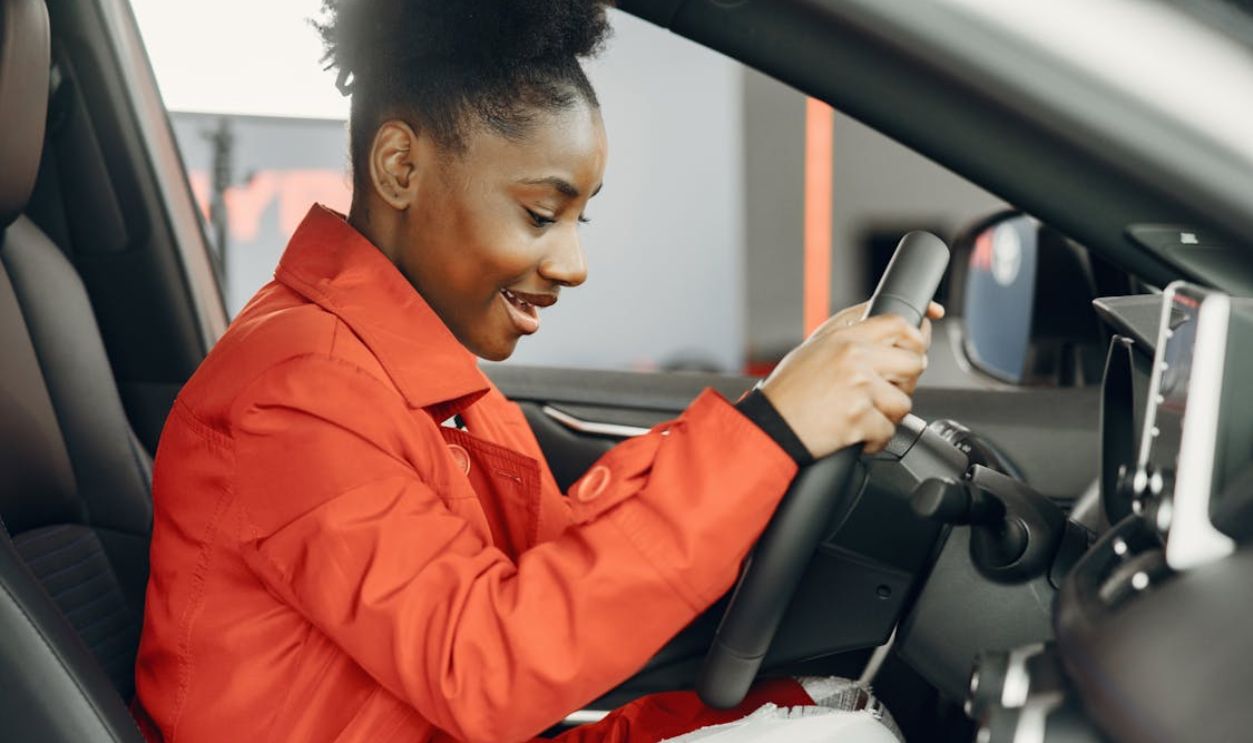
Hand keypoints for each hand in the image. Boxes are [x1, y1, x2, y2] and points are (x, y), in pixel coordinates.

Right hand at [759, 301, 943, 456]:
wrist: (771, 425)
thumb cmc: (789, 390)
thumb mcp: (814, 347)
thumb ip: (849, 331)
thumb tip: (890, 323)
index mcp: (845, 338)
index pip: (898, 323)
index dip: (917, 334)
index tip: (921, 342)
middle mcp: (854, 358)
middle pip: (913, 362)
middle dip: (906, 382)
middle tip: (886, 391)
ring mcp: (859, 388)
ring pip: (904, 402)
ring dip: (889, 415)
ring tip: (865, 415)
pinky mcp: (859, 419)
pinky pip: (888, 432)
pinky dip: (875, 440)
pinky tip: (857, 434)